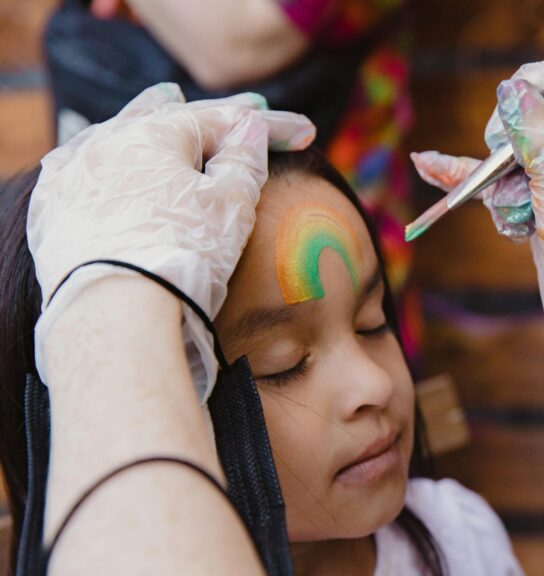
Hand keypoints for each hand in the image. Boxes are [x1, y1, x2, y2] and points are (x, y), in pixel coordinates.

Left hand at [28, 83, 314, 399]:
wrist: (115, 315)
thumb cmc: (183, 256)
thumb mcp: (232, 205)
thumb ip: (245, 159)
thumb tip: (250, 127)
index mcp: (155, 132)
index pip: (222, 119)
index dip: (269, 127)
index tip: (304, 134)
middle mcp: (107, 141)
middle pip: (169, 119)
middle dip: (209, 119)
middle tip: (244, 111)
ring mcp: (75, 174)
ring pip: (122, 139)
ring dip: (154, 132)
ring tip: (170, 107)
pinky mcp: (54, 209)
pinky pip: (86, 171)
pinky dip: (111, 164)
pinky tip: (114, 158)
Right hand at [412, 60, 543, 416]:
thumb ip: (543, 141)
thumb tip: (515, 90)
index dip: (537, 84)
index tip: (514, 108)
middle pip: (531, 110)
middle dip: (509, 136)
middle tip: (504, 159)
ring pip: (509, 150)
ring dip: (492, 174)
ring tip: (512, 212)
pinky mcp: (537, 203)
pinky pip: (494, 181)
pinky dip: (464, 177)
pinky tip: (431, 163)